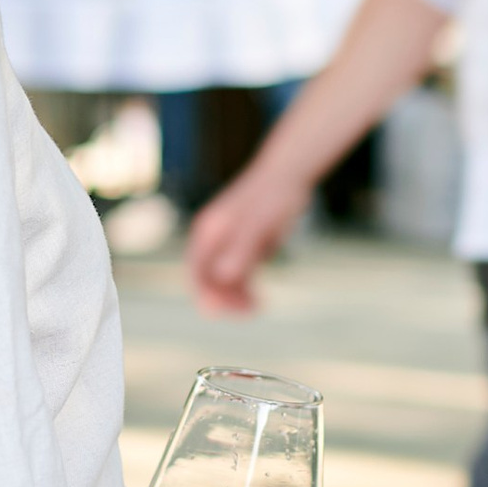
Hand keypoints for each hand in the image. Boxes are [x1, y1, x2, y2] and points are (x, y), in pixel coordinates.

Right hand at [185, 151, 308, 312]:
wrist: (290, 173)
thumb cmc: (272, 195)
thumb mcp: (258, 224)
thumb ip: (240, 250)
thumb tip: (222, 277)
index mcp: (209, 231)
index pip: (197, 269)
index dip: (203, 293)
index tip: (216, 312)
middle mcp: (215, 239)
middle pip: (209, 278)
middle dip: (223, 299)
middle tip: (247, 313)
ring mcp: (230, 244)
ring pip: (225, 280)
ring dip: (235, 298)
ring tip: (256, 309)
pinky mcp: (246, 247)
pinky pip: (240, 276)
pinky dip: (246, 291)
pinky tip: (259, 302)